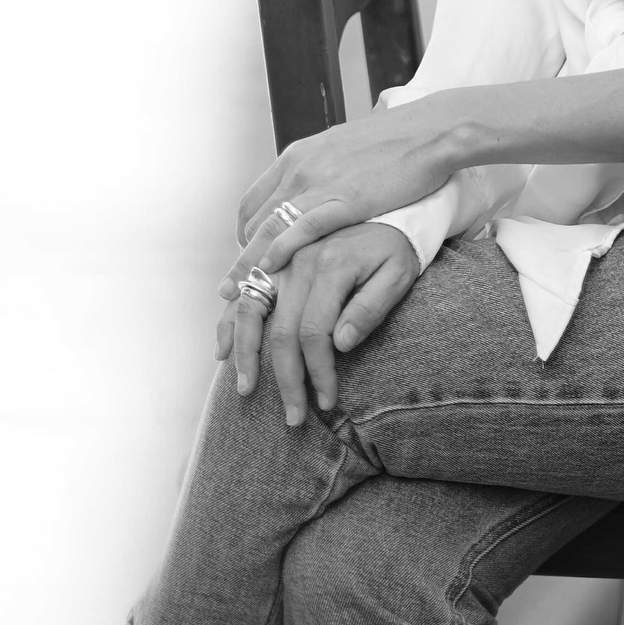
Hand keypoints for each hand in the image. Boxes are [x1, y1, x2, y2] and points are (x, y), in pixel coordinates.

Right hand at [214, 222, 420, 423]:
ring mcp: (282, 256)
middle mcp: (299, 258)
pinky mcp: (274, 256)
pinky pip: (244, 290)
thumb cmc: (396, 247)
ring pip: (250, 309)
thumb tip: (341, 345)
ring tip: (245, 389)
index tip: (326, 401)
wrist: (390, 207)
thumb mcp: (398, 274)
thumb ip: (371, 307)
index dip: (318, 372)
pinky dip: (230, 320)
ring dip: (244, 353)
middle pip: (281, 329)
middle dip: (285, 379)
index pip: (315, 333)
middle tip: (293, 417)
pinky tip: (224, 348)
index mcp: (332, 264)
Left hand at [219, 98, 452, 295]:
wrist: (430, 131)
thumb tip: (313, 189)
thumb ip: (322, 171)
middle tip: (236, 286)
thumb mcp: (344, 150)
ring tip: (236, 293)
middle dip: (243, 256)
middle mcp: (301, 168)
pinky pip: (302, 228)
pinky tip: (271, 270)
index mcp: (300, 155)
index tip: (248, 258)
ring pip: (269, 228)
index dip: (246, 234)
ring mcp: (321, 182)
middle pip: (255, 219)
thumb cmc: (395, 141)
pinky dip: (281, 251)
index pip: (255, 201)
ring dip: (249, 264)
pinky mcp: (345, 198)